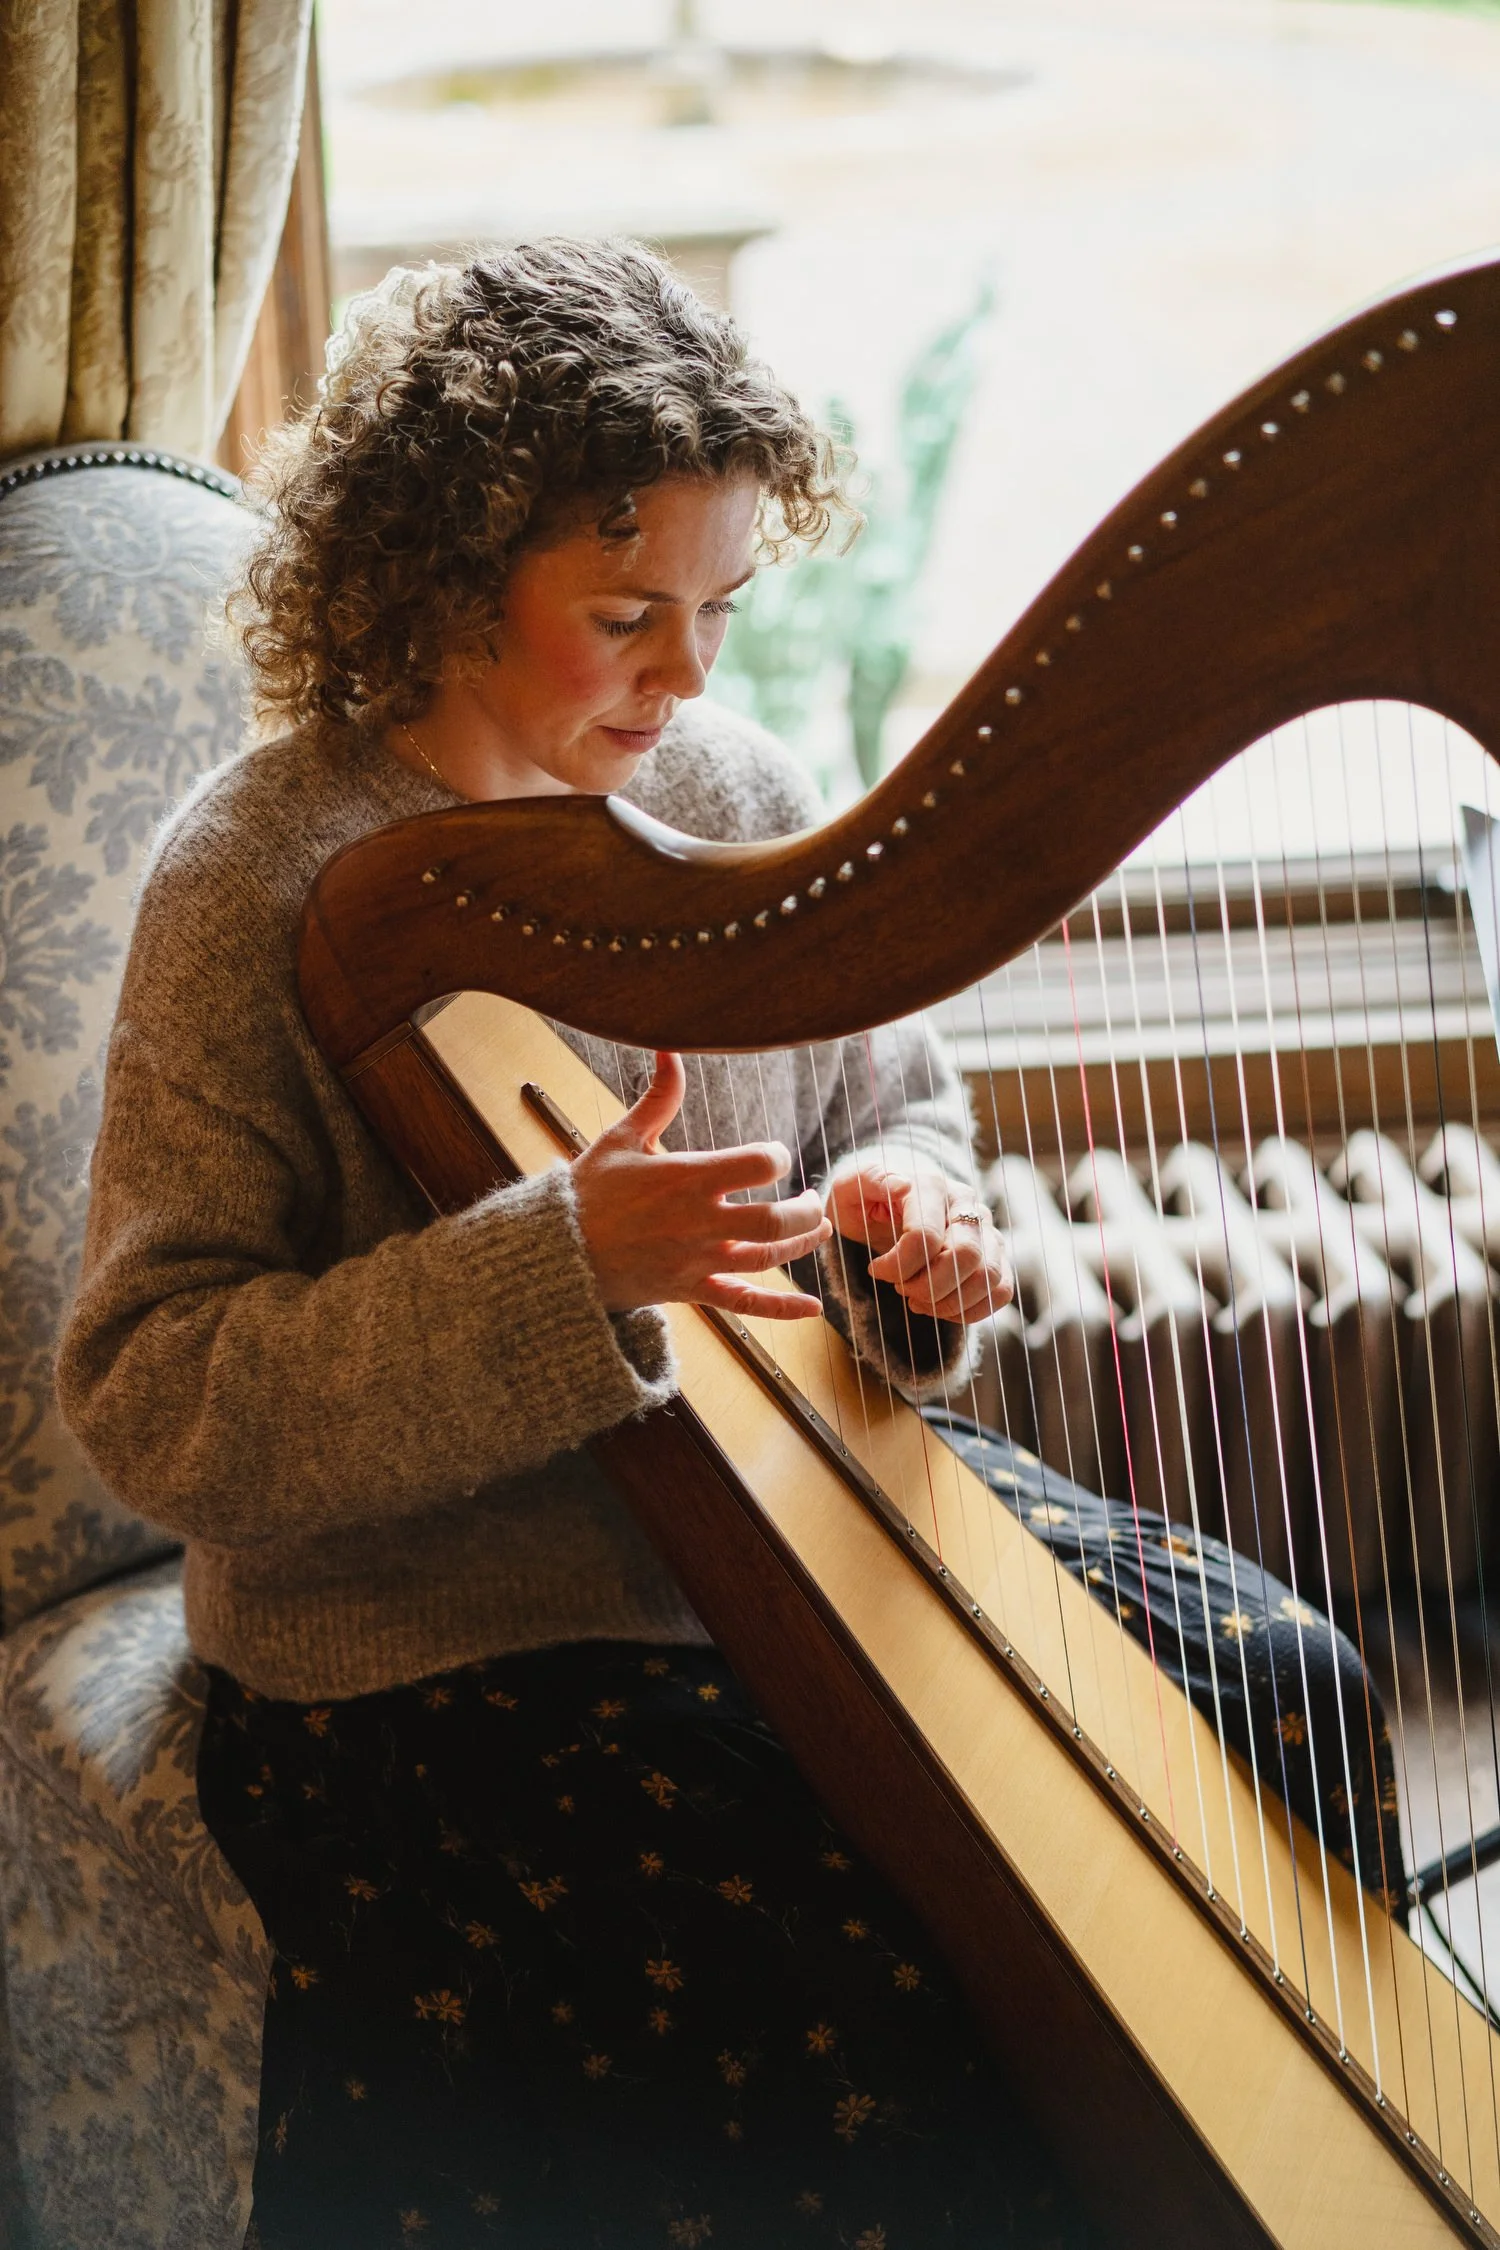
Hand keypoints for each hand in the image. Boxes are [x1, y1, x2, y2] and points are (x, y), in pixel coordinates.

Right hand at [574, 1052, 832, 1320]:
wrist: (557, 1252)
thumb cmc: (589, 1191)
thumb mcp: (622, 1138)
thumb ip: (659, 1098)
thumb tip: (670, 1049)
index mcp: (687, 1178)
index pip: (759, 1164)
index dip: (777, 1157)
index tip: (774, 1156)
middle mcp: (699, 1221)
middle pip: (775, 1219)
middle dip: (804, 1208)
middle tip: (810, 1197)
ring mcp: (697, 1260)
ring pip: (766, 1257)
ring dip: (801, 1243)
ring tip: (819, 1229)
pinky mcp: (690, 1290)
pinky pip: (742, 1304)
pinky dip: (780, 1309)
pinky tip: (811, 1307)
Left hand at [826, 1163, 1012, 1324]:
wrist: (885, 1206)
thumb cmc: (864, 1202)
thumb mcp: (849, 1187)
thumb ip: (867, 1179)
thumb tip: (901, 1185)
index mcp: (930, 1185)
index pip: (926, 1236)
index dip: (898, 1267)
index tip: (875, 1271)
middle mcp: (966, 1204)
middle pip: (966, 1257)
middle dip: (928, 1287)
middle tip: (901, 1289)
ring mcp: (985, 1229)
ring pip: (989, 1276)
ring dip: (949, 1302)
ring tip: (918, 1301)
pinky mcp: (996, 1255)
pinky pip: (1001, 1290)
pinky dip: (971, 1310)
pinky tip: (940, 1308)